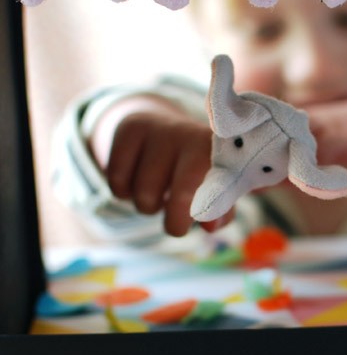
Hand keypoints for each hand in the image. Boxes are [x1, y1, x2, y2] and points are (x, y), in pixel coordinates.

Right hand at [104, 112, 219, 235]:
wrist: (162, 128)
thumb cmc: (193, 169)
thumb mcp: (212, 186)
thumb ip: (220, 211)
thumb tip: (210, 227)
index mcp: (217, 152)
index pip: (217, 186)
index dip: (209, 209)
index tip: (206, 226)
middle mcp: (190, 134)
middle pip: (180, 197)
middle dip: (175, 223)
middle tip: (175, 226)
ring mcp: (158, 129)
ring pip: (144, 195)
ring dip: (148, 206)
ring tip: (156, 193)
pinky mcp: (130, 128)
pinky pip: (118, 183)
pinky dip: (123, 193)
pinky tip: (135, 180)